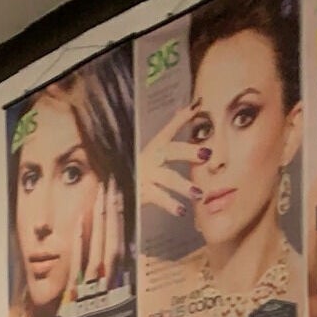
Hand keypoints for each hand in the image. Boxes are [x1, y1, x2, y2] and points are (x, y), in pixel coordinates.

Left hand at [64, 181, 127, 310]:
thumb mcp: (107, 293)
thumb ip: (112, 271)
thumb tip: (115, 246)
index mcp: (119, 276)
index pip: (120, 237)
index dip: (119, 213)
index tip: (118, 189)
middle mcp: (110, 278)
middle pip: (112, 235)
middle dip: (112, 207)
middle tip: (111, 180)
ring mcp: (94, 283)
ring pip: (99, 243)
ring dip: (99, 216)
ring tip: (99, 191)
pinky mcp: (77, 290)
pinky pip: (78, 260)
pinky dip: (79, 240)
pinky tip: (78, 220)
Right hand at [139, 102, 208, 220]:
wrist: (110, 191)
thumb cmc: (134, 171)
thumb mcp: (150, 152)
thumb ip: (169, 134)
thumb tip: (184, 109)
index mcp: (153, 147)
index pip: (169, 129)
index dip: (182, 117)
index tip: (197, 106)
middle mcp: (148, 158)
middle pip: (171, 151)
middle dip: (188, 152)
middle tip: (206, 154)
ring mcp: (144, 175)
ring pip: (168, 178)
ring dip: (184, 185)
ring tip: (198, 193)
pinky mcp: (140, 192)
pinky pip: (158, 198)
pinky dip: (170, 204)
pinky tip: (181, 210)